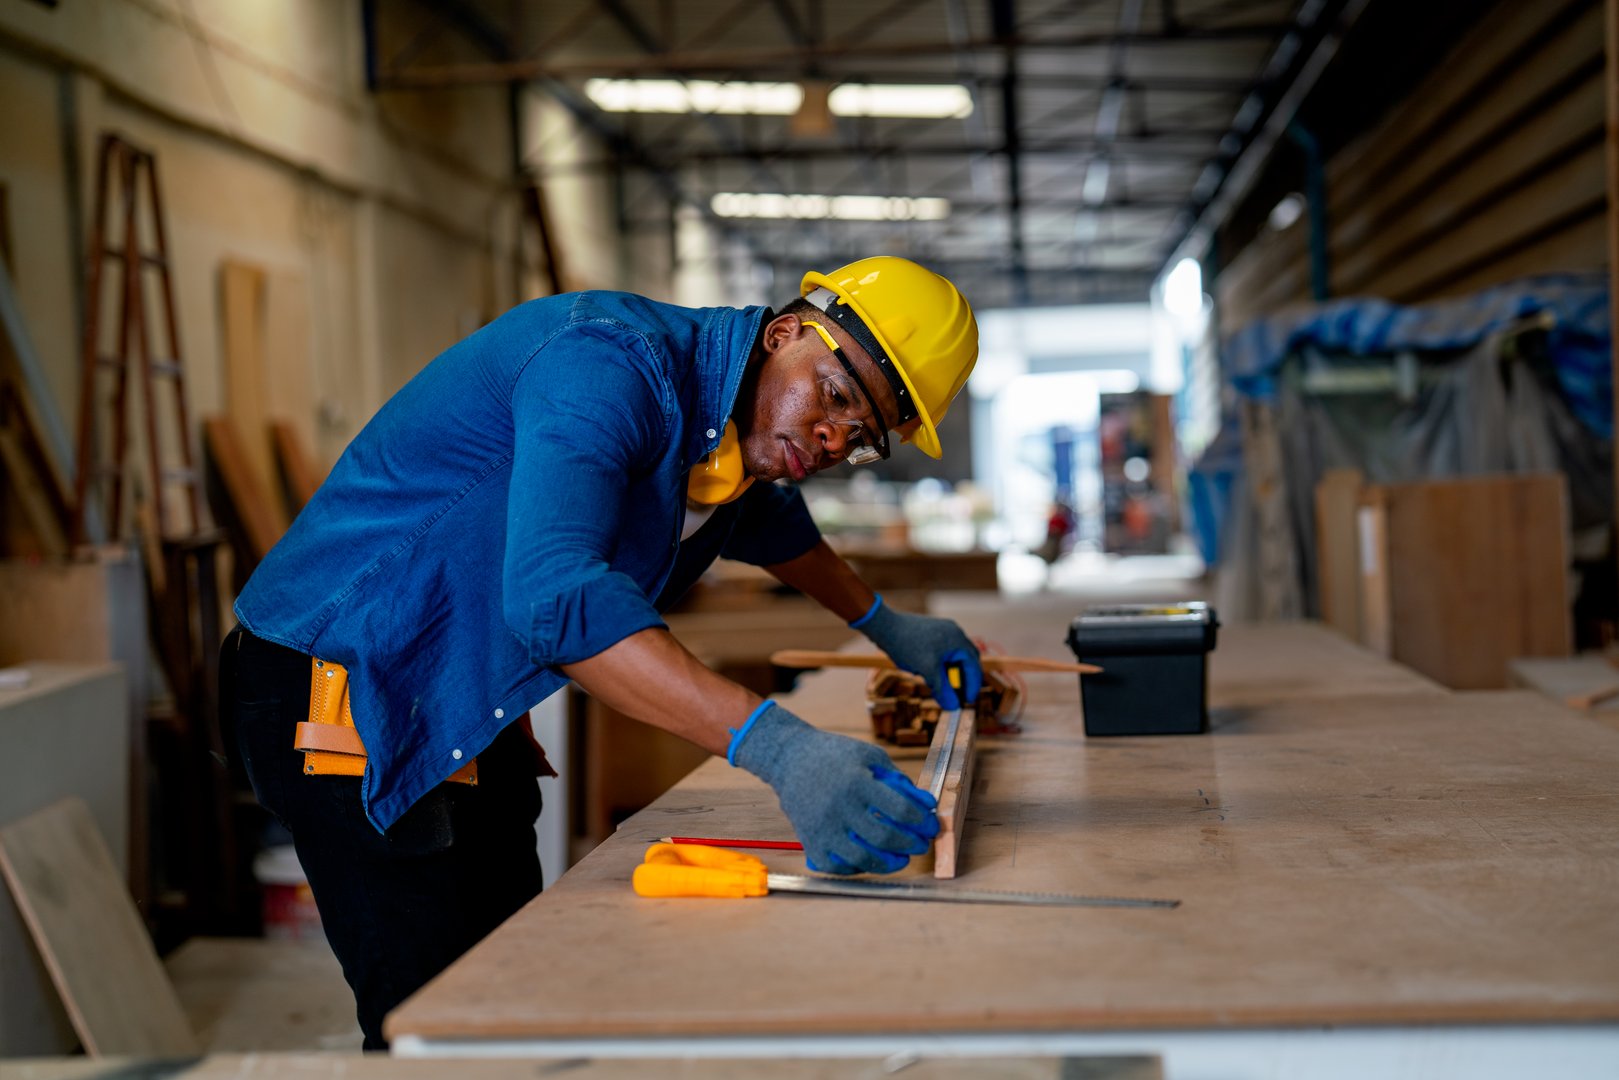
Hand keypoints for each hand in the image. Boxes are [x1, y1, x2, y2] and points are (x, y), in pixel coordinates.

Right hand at [729, 702, 938, 873]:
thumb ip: (898, 780)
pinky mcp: (810, 841)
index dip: (922, 821)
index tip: (931, 825)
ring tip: (901, 859)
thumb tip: (925, 804)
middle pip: (884, 836)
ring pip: (861, 858)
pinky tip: (871, 862)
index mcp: (857, 783)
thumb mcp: (869, 756)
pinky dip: (857, 869)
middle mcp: (839, 807)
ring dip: (888, 863)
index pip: (900, 810)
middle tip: (921, 845)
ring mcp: (822, 827)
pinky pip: (837, 866)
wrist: (789, 758)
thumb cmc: (835, 755)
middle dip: (910, 844)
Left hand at [851, 595, 982, 708]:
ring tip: (947, 689)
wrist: (884, 626)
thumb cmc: (907, 646)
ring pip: (955, 657)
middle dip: (965, 679)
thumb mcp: (927, 671)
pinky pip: (945, 652)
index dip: (973, 685)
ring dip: (953, 673)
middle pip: (967, 660)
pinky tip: (935, 676)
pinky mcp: (932, 633)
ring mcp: (943, 631)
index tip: (969, 700)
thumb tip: (953, 707)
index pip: (973, 665)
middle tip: (961, 696)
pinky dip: (944, 666)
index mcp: (957, 640)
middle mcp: (954, 633)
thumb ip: (942, 690)